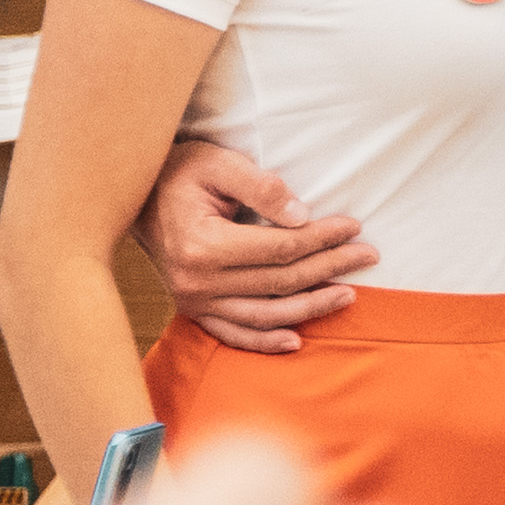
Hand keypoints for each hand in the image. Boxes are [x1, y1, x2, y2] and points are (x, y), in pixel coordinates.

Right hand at [145, 137, 367, 350]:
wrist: (136, 196)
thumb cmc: (181, 174)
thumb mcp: (219, 163)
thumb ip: (261, 186)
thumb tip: (302, 215)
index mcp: (203, 245)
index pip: (282, 248)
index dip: (323, 238)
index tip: (354, 227)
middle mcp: (196, 280)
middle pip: (280, 281)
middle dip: (330, 268)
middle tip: (368, 255)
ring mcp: (192, 300)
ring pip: (264, 314)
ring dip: (311, 308)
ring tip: (349, 294)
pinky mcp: (191, 309)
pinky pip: (231, 333)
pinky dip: (264, 341)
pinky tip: (296, 340)